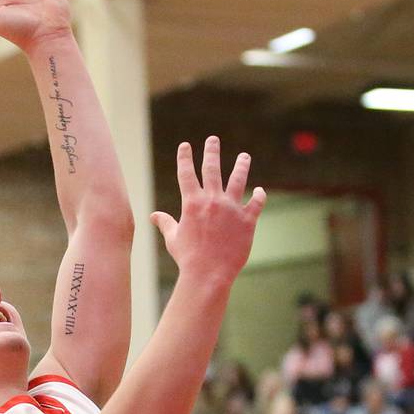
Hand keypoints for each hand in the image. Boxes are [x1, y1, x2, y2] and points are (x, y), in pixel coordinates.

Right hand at [150, 138, 265, 282]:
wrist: (208, 273)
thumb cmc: (187, 257)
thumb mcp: (173, 238)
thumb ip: (165, 222)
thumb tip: (153, 216)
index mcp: (192, 203)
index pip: (186, 173)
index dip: (185, 157)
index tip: (185, 145)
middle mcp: (213, 201)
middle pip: (212, 169)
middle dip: (211, 152)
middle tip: (213, 140)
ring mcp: (232, 209)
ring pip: (238, 180)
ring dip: (242, 166)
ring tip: (244, 156)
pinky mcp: (247, 221)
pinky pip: (256, 203)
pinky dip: (259, 196)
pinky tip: (260, 191)